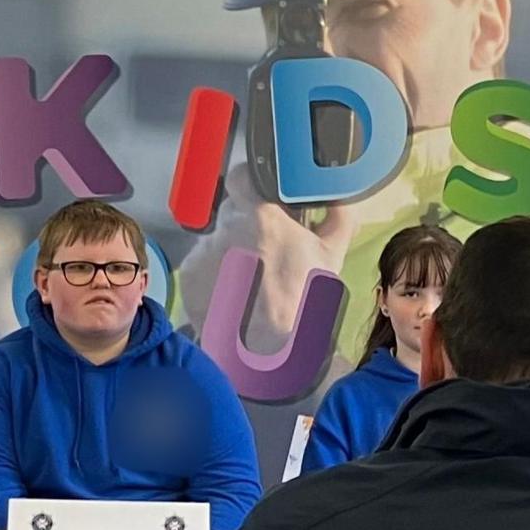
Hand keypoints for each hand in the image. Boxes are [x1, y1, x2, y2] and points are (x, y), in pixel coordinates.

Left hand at [200, 163, 358, 337]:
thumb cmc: (303, 304)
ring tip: (249, 281)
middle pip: (230, 212)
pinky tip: (233, 294)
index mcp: (262, 218)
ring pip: (216, 239)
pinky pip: (203, 265)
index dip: (250, 184)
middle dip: (244, 225)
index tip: (257, 195)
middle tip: (262, 250)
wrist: (270, 353)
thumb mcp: (331, 258)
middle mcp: (227, 231)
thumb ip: (338, 218)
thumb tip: (338, 196)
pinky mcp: (190, 277)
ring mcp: (204, 254)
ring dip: (230, 251)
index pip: (242, 177)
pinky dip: (214, 275)